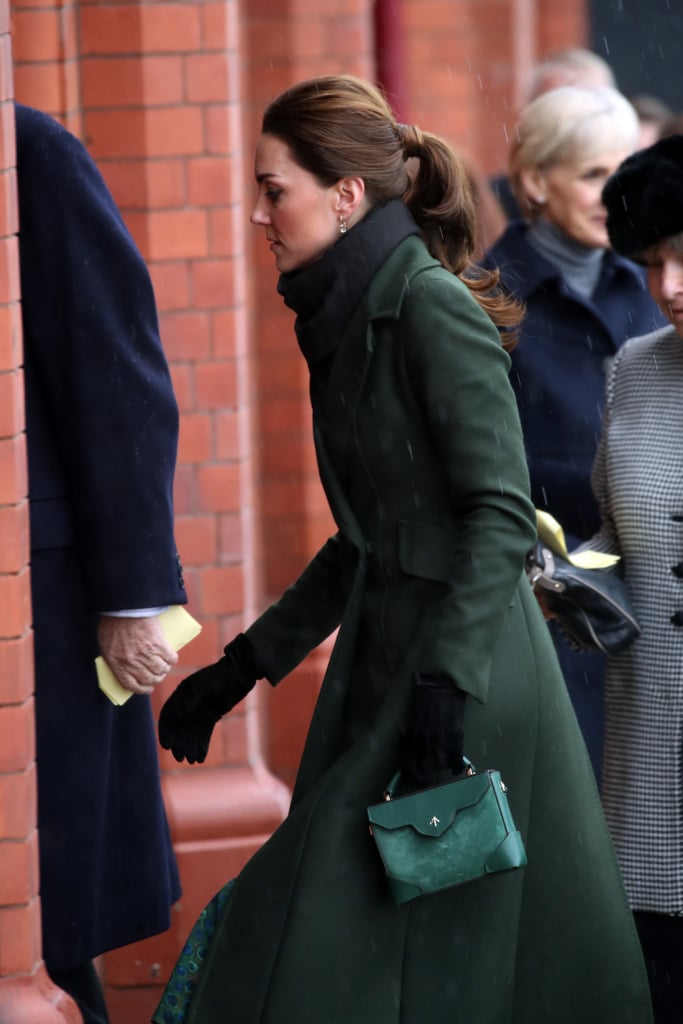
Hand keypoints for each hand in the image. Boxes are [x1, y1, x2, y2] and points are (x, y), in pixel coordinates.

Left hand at [97, 615, 177, 694]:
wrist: (123, 606)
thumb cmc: (113, 623)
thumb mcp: (106, 645)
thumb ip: (115, 659)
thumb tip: (126, 668)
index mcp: (118, 664)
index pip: (131, 685)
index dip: (142, 689)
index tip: (147, 688)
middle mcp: (132, 662)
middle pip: (149, 679)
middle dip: (155, 680)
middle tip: (157, 676)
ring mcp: (146, 654)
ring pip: (161, 670)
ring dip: (164, 670)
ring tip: (164, 666)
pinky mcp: (159, 644)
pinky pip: (170, 658)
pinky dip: (172, 659)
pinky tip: (170, 657)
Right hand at [158, 633, 261, 763]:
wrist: (241, 673)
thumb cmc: (222, 676)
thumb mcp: (205, 686)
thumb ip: (191, 699)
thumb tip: (179, 714)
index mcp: (182, 694)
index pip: (169, 715)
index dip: (166, 731)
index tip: (166, 745)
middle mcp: (189, 704)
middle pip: (179, 727)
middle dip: (178, 743)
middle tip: (180, 757)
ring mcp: (200, 710)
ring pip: (191, 732)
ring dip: (189, 746)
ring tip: (190, 760)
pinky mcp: (212, 715)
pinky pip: (204, 733)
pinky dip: (201, 745)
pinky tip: (200, 758)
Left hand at [399, 673, 465, 790]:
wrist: (441, 690)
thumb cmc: (424, 703)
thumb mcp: (410, 721)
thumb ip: (409, 737)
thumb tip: (408, 751)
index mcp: (412, 739)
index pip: (409, 766)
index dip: (413, 775)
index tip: (416, 778)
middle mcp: (425, 744)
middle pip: (425, 770)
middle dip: (427, 776)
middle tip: (430, 778)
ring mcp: (441, 742)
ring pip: (441, 766)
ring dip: (442, 768)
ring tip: (443, 766)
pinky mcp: (456, 739)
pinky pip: (456, 760)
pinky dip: (457, 766)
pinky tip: (457, 767)